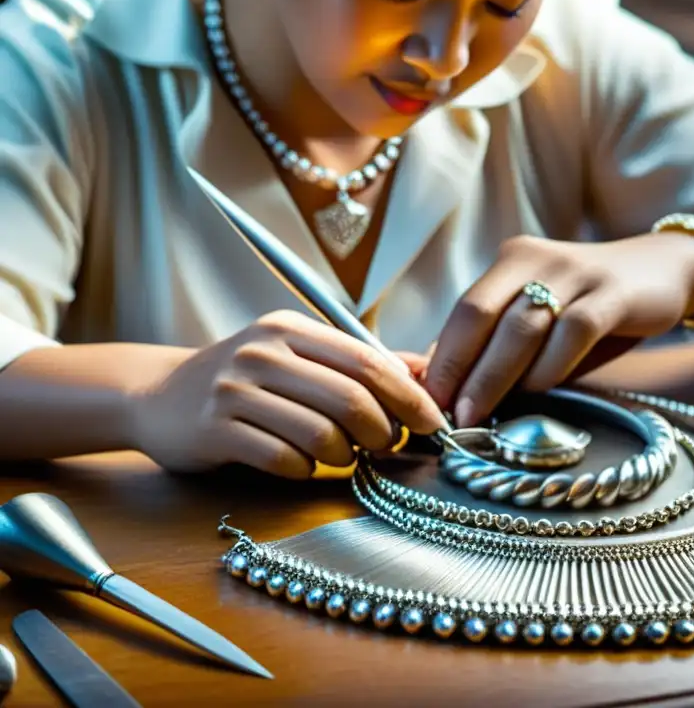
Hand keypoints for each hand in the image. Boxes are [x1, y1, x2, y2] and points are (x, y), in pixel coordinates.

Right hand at [129, 310, 446, 477]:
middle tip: (388, 446)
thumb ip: (359, 363)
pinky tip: (301, 463)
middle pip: (350, 398)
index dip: (408, 396)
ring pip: (321, 434)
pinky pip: (283, 459)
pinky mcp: (215, 431)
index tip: (432, 423)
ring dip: (345, 454)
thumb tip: (427, 373)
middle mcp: (262, 352)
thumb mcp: (298, 356)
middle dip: (383, 431)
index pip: (367, 361)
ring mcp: (234, 391)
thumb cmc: (245, 380)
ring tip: (343, 454)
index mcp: (290, 328)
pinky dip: (304, 469)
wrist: (156, 396)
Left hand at [424, 232, 693, 425]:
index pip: (464, 310)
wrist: (664, 270)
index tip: (427, 400)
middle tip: (448, 413)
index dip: (442, 356)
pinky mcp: (612, 294)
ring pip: (523, 325)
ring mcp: (576, 273)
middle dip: (460, 369)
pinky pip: (573, 331)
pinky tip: (540, 390)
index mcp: (513, 261)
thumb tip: (440, 378)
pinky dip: (550, 365)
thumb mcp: (541, 317)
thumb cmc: (591, 306)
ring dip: (496, 374)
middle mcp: (537, 259)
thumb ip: (497, 341)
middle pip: (482, 314)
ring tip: (479, 412)